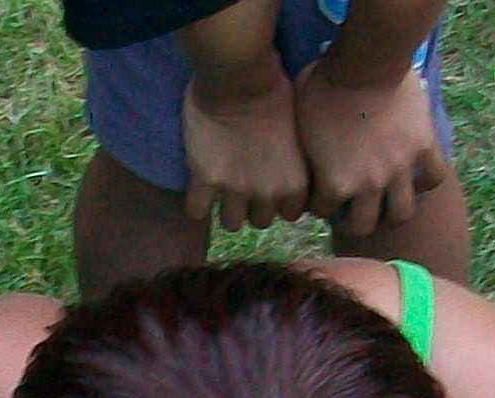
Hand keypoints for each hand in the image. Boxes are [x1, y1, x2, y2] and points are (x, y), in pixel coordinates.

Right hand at [177, 72, 308, 232]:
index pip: (291, 213)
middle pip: (261, 221)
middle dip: (255, 206)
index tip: (273, 186)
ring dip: (228, 210)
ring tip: (223, 191)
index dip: (281, 200)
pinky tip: (199, 189)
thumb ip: (294, 158)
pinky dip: (197, 203)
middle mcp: (267, 192)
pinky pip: (197, 210)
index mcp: (294, 181)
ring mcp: (235, 189)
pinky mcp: (205, 179)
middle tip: (247, 185)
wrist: (239, 77)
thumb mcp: (298, 129)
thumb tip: (289, 165)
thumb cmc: (275, 90)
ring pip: (231, 223)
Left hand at [290, 53, 446, 238]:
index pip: (322, 210)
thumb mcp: (300, 122)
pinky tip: (419, 175)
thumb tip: (298, 152)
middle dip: (356, 221)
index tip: (319, 193)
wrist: (365, 62)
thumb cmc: (323, 86)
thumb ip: (303, 146)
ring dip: (394, 211)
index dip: (318, 202)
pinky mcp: (424, 147)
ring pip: (402, 212)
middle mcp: (369, 185)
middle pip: (365, 225)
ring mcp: (400, 169)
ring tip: (389, 203)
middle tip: (355, 209)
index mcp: (335, 182)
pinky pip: (434, 176)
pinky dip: (427, 179)